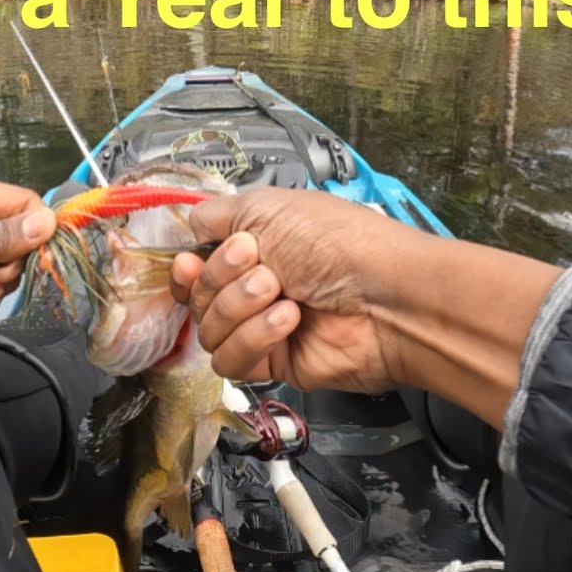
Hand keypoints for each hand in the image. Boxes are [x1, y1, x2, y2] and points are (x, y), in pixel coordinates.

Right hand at [170, 187, 563, 427]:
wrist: (384, 296)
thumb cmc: (336, 242)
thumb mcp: (269, 207)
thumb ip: (218, 214)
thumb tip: (189, 224)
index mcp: (253, 246)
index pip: (196, 265)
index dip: (187, 268)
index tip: (190, 262)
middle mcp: (254, 286)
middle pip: (197, 298)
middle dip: (223, 281)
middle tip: (264, 268)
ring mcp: (262, 327)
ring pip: (209, 331)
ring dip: (239, 309)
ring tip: (281, 293)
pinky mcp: (274, 363)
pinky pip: (231, 361)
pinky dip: (253, 338)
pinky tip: (287, 321)